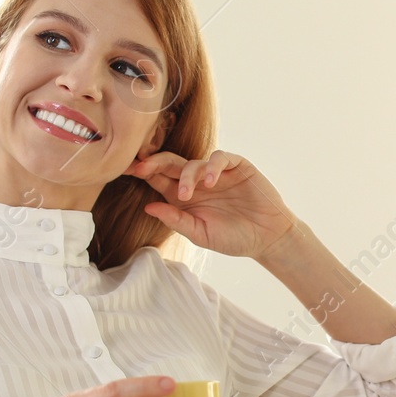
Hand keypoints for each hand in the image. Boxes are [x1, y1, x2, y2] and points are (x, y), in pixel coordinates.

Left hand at [125, 149, 298, 260]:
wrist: (267, 238)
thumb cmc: (233, 238)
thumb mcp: (200, 234)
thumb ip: (176, 220)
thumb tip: (147, 207)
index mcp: (183, 197)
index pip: (158, 179)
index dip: (143, 172)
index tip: (128, 171)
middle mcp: (196, 181)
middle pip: (170, 164)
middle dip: (154, 162)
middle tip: (142, 167)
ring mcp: (216, 172)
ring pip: (192, 162)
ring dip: (187, 175)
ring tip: (188, 194)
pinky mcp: (236, 166)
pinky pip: (220, 158)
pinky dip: (212, 166)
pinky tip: (210, 181)